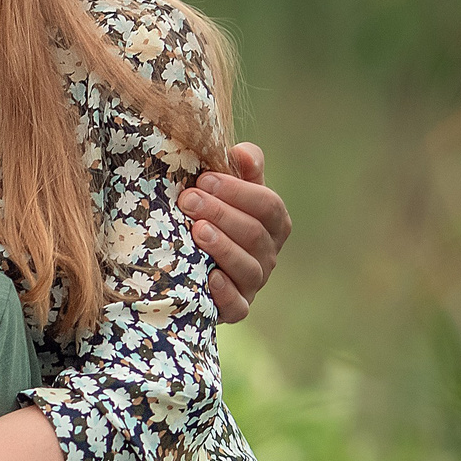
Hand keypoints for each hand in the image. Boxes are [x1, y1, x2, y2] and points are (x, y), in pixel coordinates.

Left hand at [181, 142, 291, 323]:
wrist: (189, 265)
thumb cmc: (211, 217)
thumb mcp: (226, 190)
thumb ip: (240, 170)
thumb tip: (242, 152)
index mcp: (273, 223)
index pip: (267, 204)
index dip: (237, 191)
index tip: (203, 178)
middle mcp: (269, 254)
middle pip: (254, 233)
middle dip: (221, 213)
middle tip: (188, 200)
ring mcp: (254, 283)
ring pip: (248, 268)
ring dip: (223, 248)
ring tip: (197, 232)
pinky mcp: (237, 308)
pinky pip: (238, 306)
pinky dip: (226, 293)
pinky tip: (210, 278)